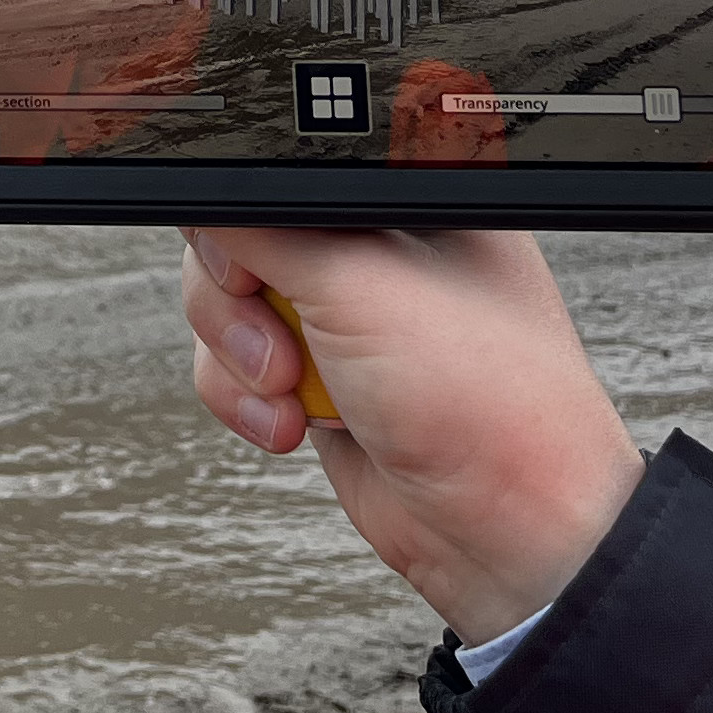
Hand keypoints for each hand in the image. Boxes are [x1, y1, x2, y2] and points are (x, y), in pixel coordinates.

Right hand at [182, 226, 644, 645]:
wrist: (508, 538)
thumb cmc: (486, 403)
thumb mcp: (358, 283)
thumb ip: (266, 228)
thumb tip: (204, 203)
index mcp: (402, 204)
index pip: (287, 174)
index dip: (251, 212)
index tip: (254, 258)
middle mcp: (371, 256)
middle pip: (238, 236)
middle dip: (239, 295)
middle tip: (282, 334)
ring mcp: (342, 323)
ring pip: (225, 304)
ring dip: (240, 357)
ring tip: (294, 390)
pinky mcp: (317, 383)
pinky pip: (232, 368)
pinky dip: (245, 400)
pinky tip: (294, 423)